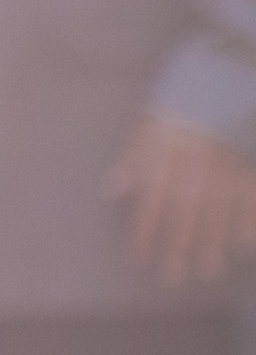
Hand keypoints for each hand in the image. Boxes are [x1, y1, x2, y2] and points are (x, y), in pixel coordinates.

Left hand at [108, 113, 255, 290]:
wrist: (220, 78)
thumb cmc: (178, 104)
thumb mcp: (147, 124)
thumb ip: (131, 158)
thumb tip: (112, 190)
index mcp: (166, 151)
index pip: (152, 198)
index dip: (145, 230)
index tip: (139, 259)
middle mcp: (196, 162)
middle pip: (187, 210)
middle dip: (179, 245)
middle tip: (174, 276)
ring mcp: (226, 164)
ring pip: (220, 209)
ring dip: (213, 241)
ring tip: (207, 269)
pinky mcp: (247, 163)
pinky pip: (250, 195)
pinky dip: (249, 221)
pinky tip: (245, 246)